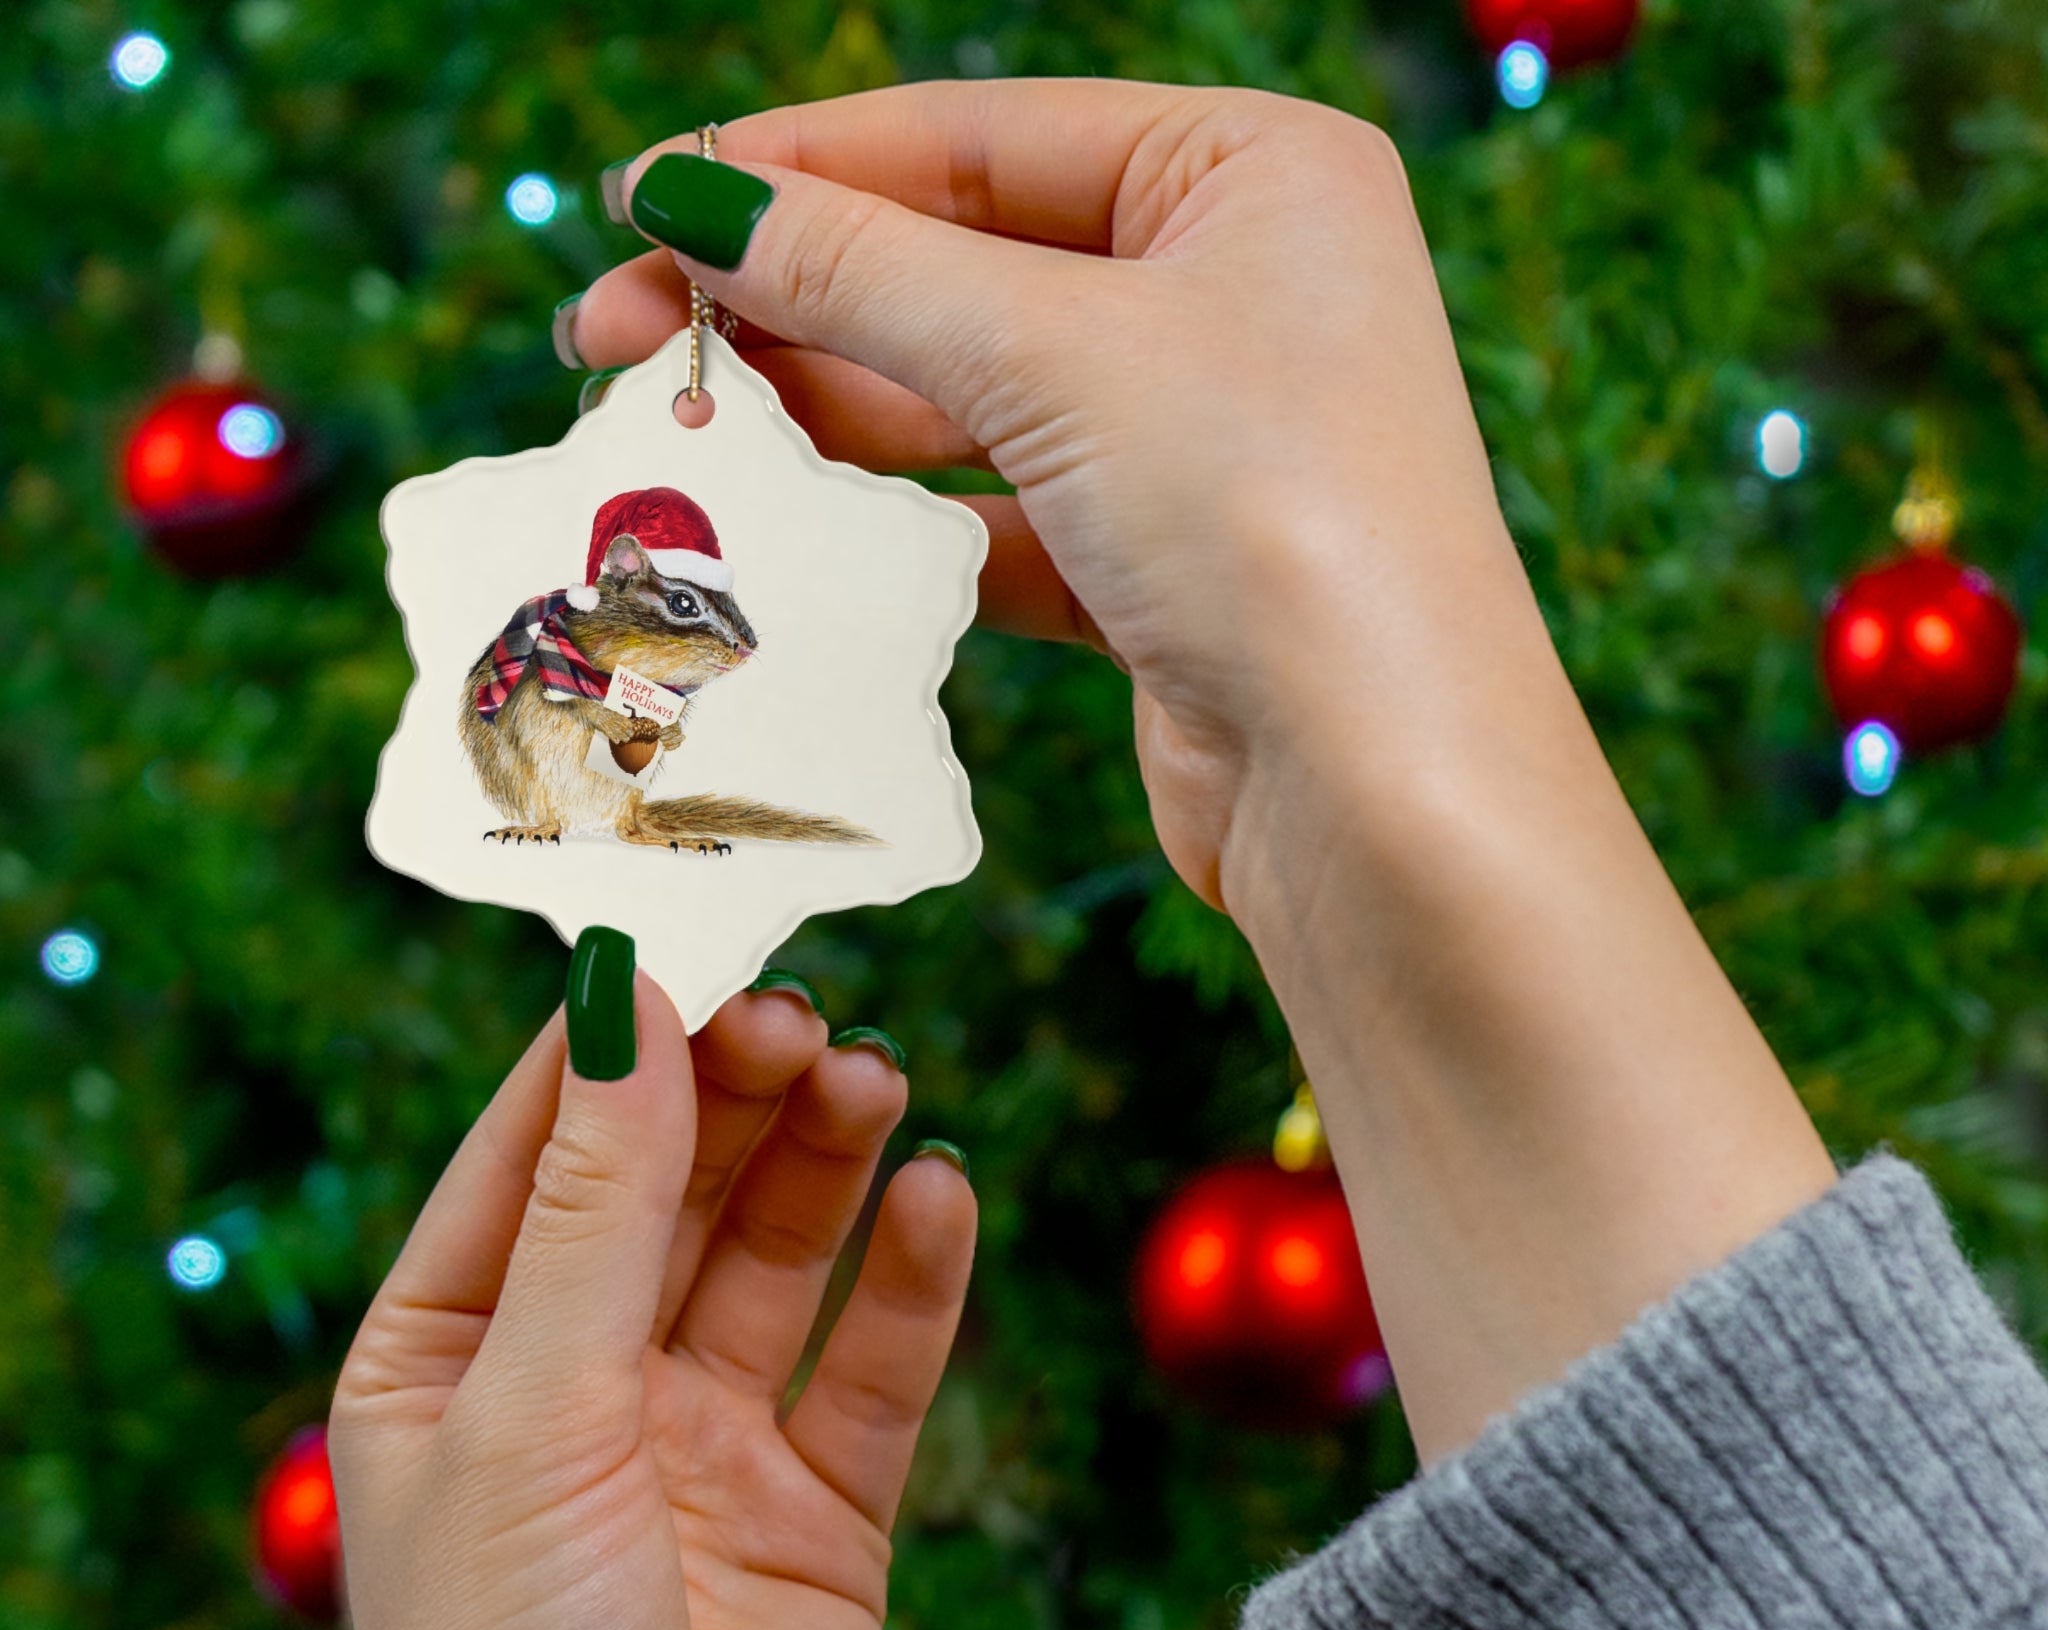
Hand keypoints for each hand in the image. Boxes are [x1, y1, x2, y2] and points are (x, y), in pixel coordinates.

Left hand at [330, 969, 973, 1629]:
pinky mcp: (822, 1514)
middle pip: (671, 1188)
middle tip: (808, 1013)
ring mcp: (705, 1449)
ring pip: (778, 1256)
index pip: (534, 1152)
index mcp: (451, 1360)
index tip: (692, 937)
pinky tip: (942, 1196)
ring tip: (879, 1077)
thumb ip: (593, 1209)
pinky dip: (913, 1279)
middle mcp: (578, 1390)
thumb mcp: (531, 1418)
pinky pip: (874, 1364)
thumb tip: (624, 1002)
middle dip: (735, 1094)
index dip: (613, 1044)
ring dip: (827, 1162)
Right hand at [571, 80, 1534, 910]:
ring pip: (972, 398)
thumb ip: (862, 269)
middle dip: (789, 299)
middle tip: (612, 338)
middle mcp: (1236, 290)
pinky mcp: (1163, 569)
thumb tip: (689, 199)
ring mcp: (1200, 437)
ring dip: (828, 413)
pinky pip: (1001, 515)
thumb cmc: (1269, 519)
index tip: (642, 202)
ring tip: (679, 430)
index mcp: (1252, 173)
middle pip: (962, 266)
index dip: (798, 167)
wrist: (1379, 791)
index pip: (980, 138)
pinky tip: (799, 527)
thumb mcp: (1053, 353)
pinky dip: (903, 523)